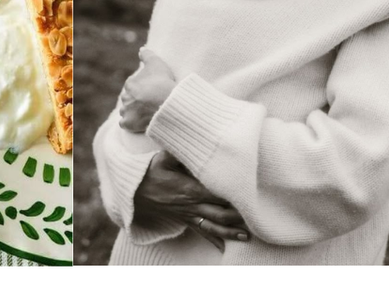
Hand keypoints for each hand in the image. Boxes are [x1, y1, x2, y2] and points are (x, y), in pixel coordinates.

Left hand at [118, 48, 178, 132]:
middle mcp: (125, 97)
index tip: (151, 91)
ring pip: (126, 111)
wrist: (167, 103)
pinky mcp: (128, 124)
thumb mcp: (157, 64)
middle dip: (136, 100)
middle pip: (129, 99)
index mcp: (130, 84)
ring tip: (144, 113)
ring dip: (132, 112)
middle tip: (148, 103)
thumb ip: (148, 56)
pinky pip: (126, 124)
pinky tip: (137, 124)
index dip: (143, 88)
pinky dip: (130, 124)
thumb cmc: (163, 83)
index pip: (134, 86)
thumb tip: (141, 49)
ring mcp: (126, 111)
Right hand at [135, 153, 250, 248]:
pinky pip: (202, 232)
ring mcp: (188, 215)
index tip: (251, 196)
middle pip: (221, 213)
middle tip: (257, 218)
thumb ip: (178, 152)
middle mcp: (192, 205)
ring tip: (247, 236)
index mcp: (190, 189)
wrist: (131, 192)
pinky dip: (214, 241)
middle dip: (240, 217)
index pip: (218, 194)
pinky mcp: (184, 220)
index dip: (235, 197)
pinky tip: (225, 248)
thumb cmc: (147, 174)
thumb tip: (190, 139)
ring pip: (214, 226)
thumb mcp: (161, 159)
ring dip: (231, 232)